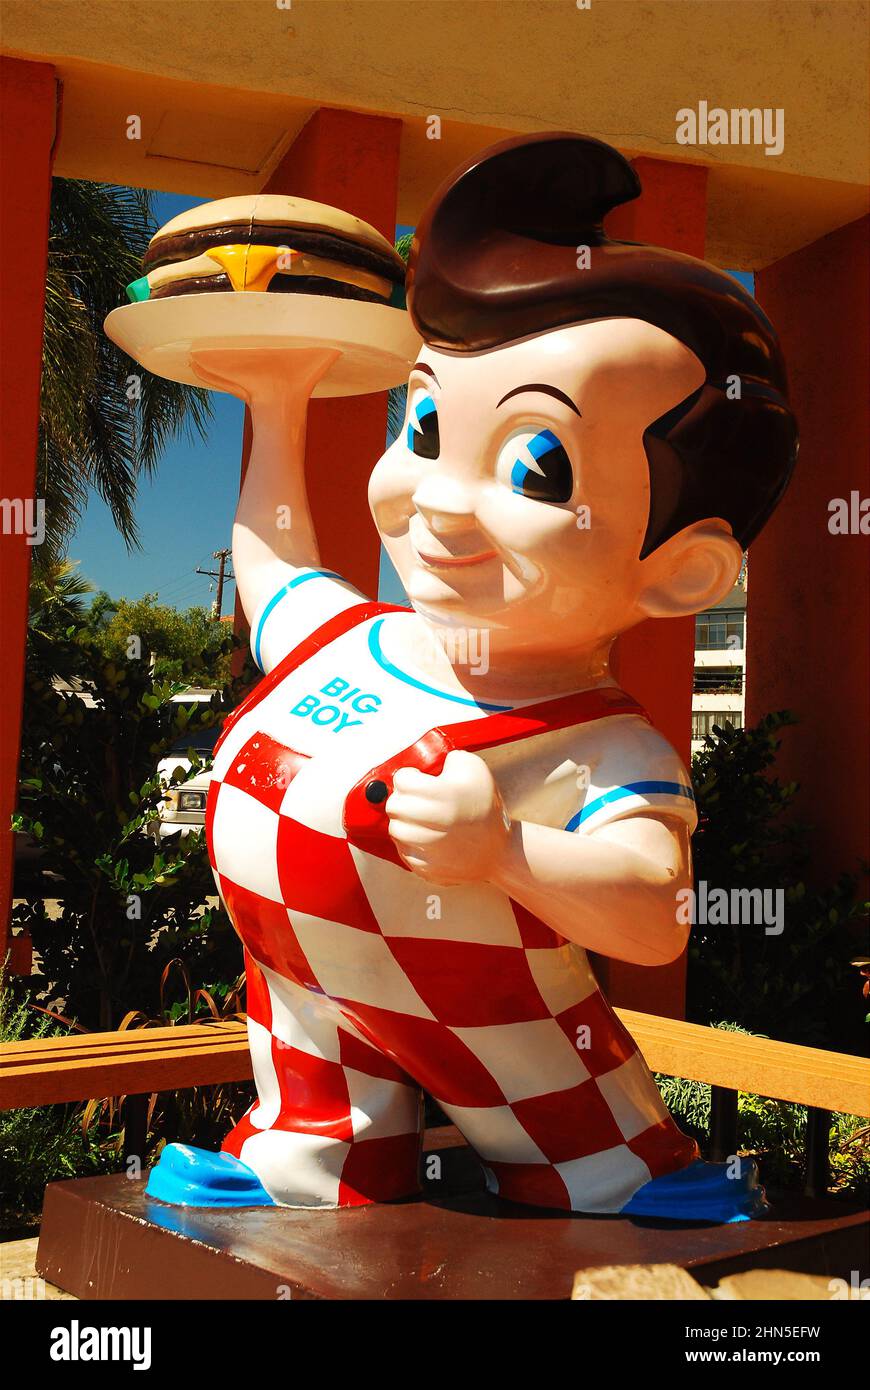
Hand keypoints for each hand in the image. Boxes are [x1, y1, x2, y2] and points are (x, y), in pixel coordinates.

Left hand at [385, 750, 511, 884]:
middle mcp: (438, 823)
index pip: (402, 781)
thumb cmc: (485, 807)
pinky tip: (425, 837)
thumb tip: (423, 766)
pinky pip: (403, 852)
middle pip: (394, 805)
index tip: (417, 780)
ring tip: (420, 819)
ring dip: (404, 821)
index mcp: (448, 795)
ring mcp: (432, 849)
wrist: (499, 851)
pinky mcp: (428, 869)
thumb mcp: (475, 769)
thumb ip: (448, 758)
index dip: (409, 777)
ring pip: (395, 829)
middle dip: (402, 799)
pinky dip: (409, 843)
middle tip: (415, 799)